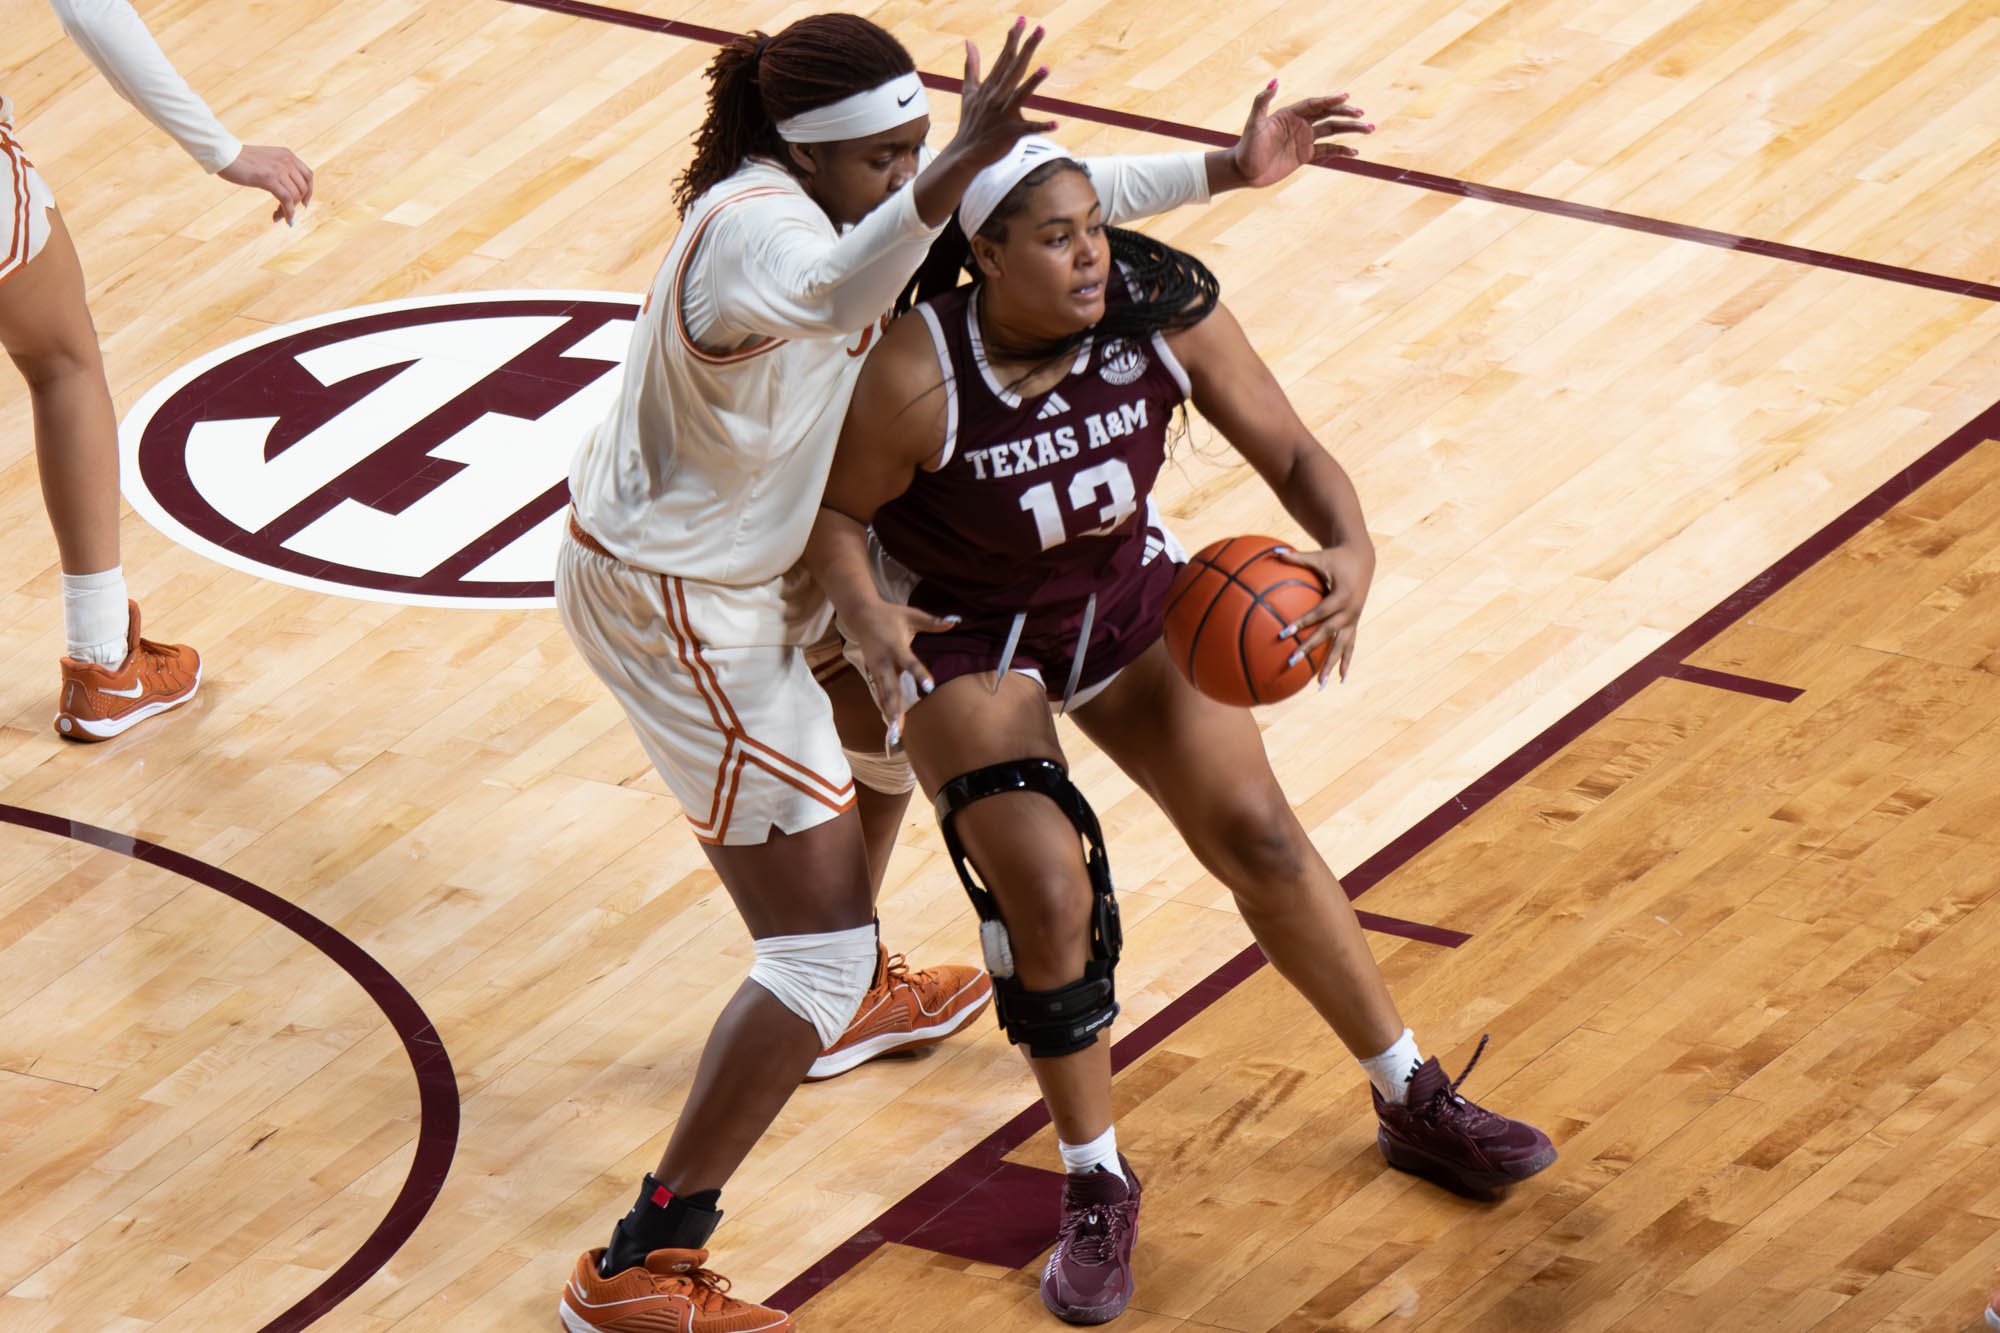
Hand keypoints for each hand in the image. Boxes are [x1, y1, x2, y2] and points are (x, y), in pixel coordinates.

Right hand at [219, 144, 313, 224]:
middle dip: (296, 204)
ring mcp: (279, 169)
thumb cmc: (240, 159)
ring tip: (278, 216)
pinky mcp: (269, 179)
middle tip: (285, 213)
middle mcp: (287, 160)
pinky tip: (279, 219)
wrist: (224, 153)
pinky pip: (286, 200)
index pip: (308, 175)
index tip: (304, 203)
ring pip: (294, 196)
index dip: (309, 191)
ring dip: (289, 210)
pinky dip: (287, 212)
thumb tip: (286, 188)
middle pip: (302, 188)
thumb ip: (278, 169)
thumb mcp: (266, 160)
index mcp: (287, 154)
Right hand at [850, 604, 960, 746]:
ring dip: (888, 715)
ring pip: (883, 696)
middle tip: (898, 728)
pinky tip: (890, 728)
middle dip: (894, 709)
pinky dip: (884, 710)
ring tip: (894, 736)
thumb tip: (955, 621)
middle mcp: (884, 661)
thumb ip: (933, 622)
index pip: (909, 662)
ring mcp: (876, 670)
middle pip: (890, 688)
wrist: (861, 615)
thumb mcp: (912, 615)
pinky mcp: (873, 674)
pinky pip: (879, 695)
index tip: (929, 687)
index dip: (919, 674)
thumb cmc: (890, 615)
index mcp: (895, 646)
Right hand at [942, 18, 1056, 171]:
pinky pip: (1027, 129)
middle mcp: (997, 97)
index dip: (1014, 38)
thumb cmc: (970, 122)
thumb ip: (971, 65)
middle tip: (1041, 29)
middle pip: (1014, 69)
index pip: (1004, 57)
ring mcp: (1003, 115)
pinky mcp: (1009, 133)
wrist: (964, 154)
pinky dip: (1040, 128)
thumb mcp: (968, 91)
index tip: (1023, 19)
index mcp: (990, 86)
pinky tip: (1055, 124)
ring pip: (1020, 96)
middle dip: (1027, 48)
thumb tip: (969, 41)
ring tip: (1046, 68)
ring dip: (1033, 82)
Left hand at [1226, 83, 1371, 187]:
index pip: (1315, 104)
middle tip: (1362, 114)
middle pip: (1328, 115)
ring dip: (1350, 130)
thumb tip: (1275, 81)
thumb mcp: (1254, 124)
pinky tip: (1354, 151)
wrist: (1243, 171)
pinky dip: (1341, 150)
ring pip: (1332, 131)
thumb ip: (1262, 101)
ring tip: (1369, 129)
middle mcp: (1300, 124)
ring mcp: (1304, 139)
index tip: (1346, 98)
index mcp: (1290, 114)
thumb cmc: (1246, 147)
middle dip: (1346, 114)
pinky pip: (1327, 151)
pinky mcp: (1305, 155)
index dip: (1330, 101)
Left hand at [1272, 542, 1373, 684]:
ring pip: (1342, 646)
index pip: (1319, 612)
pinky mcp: (1355, 623)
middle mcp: (1350, 610)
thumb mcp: (1317, 556)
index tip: (1283, 634)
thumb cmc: (1335, 557)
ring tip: (1319, 684)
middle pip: (1328, 633)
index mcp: (1342, 595)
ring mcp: (1354, 619)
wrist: (1363, 559)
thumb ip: (1295, 557)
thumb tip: (1272, 552)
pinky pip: (1350, 646)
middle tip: (1292, 661)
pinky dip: (1346, 662)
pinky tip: (1340, 679)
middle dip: (1310, 647)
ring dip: (1330, 665)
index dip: (1302, 623)